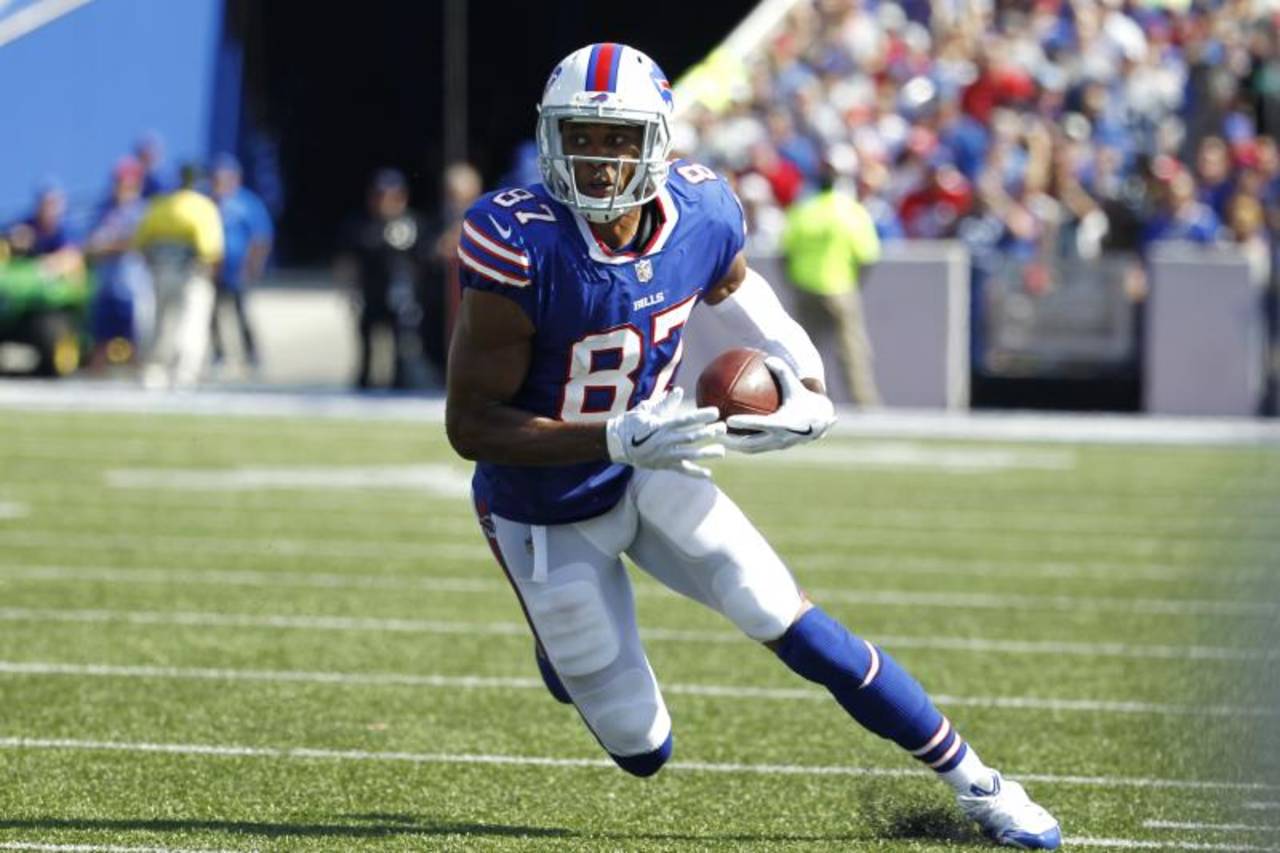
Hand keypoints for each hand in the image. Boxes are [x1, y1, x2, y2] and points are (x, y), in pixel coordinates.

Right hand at [605, 387, 725, 478]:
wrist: (615, 443)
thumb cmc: (630, 423)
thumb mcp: (646, 410)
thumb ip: (665, 404)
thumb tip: (679, 391)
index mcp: (662, 425)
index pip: (685, 420)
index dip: (701, 416)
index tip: (716, 412)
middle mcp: (665, 440)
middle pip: (692, 437)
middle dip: (709, 433)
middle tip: (723, 429)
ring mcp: (665, 454)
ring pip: (690, 454)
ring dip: (707, 453)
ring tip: (722, 451)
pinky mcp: (663, 465)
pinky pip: (681, 469)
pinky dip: (695, 473)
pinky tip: (708, 474)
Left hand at [723, 356, 834, 453]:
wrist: (821, 420)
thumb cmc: (805, 399)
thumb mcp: (795, 385)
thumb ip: (782, 372)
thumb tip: (767, 358)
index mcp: (785, 424)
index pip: (762, 425)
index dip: (745, 423)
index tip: (727, 419)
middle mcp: (780, 439)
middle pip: (751, 444)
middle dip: (731, 441)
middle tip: (714, 433)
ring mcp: (777, 446)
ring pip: (751, 449)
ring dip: (733, 445)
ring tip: (716, 438)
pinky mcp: (774, 448)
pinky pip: (755, 447)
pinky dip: (741, 443)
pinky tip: (728, 436)